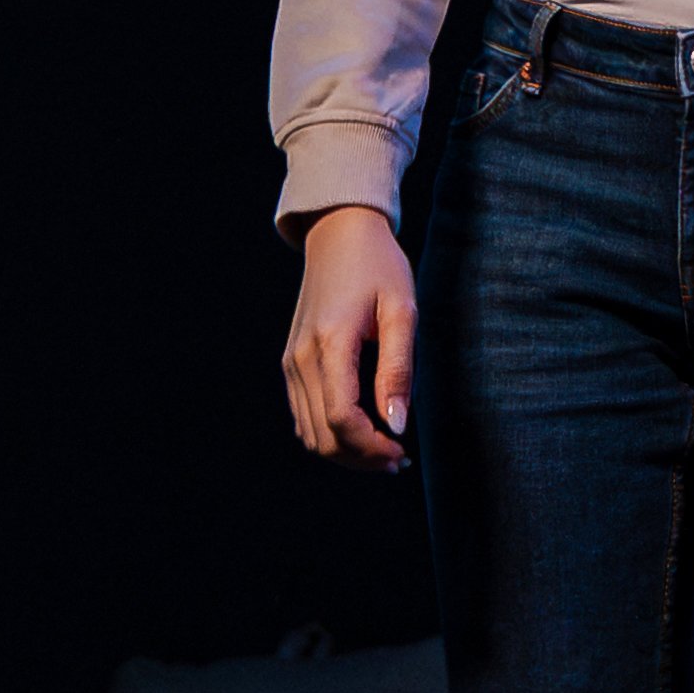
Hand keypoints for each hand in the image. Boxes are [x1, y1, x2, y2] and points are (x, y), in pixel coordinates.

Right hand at [281, 207, 416, 469]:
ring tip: (384, 448)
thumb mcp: (402, 310)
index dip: (373, 448)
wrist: (339, 233)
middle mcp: (301, 358)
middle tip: (399, 458)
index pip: (342, 420)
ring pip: (310, 434)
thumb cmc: (378, 266)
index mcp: (330, 343)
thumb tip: (398, 426)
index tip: (403, 452)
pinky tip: (362, 430)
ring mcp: (291, 362)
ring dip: (346, 452)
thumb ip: (399, 370)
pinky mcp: (290, 362)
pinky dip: (330, 435)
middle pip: (324, 437)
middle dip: (361, 458)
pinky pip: (304, 417)